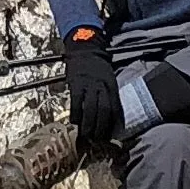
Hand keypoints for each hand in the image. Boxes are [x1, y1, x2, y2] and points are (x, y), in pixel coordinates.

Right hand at [61, 32, 121, 157]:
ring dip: (88, 125)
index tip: (111, 136)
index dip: (113, 123)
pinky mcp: (75, 84)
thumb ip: (110, 94)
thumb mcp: (109, 77)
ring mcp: (88, 85)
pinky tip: (74, 121)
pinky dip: (75, 114)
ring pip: (90, 109)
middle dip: (101, 128)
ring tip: (86, 135)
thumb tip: (111, 115)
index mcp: (112, 85)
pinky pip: (75, 102)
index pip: (115, 107)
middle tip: (97, 140)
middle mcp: (102, 86)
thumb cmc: (98, 66)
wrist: (86, 48)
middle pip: (103, 111)